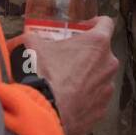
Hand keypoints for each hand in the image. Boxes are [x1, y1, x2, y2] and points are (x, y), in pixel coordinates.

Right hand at [22, 16, 119, 134]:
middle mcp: (109, 63)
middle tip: (70, 57)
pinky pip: (96, 97)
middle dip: (88, 53)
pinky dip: (86, 97)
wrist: (48, 111)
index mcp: (97, 43)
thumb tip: (26, 37)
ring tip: (68, 81)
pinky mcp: (103, 108)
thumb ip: (33, 38)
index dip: (95, 23)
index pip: (106, 23)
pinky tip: (70, 99)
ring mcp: (108, 87)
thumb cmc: (46, 75)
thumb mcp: (35, 47)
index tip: (85, 28)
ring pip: (101, 75)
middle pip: (102, 52)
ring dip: (88, 75)